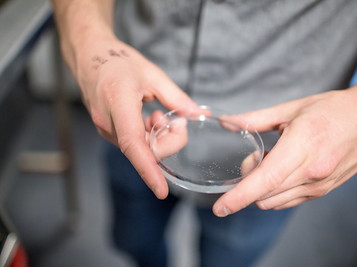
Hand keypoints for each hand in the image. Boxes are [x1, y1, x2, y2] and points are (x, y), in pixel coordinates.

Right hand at [74, 38, 196, 198]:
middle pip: (144, 150)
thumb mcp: (153, 74)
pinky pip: (133, 143)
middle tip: (178, 120)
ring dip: (158, 138)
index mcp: (119, 104)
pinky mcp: (107, 130)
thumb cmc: (118, 61)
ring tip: (160, 114)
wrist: (89, 56)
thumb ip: (177, 98)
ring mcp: (105, 129)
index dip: (148, 170)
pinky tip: (150, 118)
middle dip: (169, 141)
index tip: (161, 190)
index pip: (134, 145)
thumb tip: (198, 114)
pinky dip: (148, 136)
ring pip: (140, 149)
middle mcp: (108, 123)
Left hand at [213, 87, 356, 216]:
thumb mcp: (291, 109)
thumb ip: (254, 119)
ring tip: (270, 162)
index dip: (240, 196)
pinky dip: (276, 192)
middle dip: (247, 185)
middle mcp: (313, 172)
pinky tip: (282, 171)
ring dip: (262, 189)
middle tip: (251, 160)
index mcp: (304, 146)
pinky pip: (290, 200)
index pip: (266, 180)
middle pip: (266, 195)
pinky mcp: (324, 190)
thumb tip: (227, 122)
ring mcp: (320, 184)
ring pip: (276, 201)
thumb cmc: (334, 110)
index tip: (221, 207)